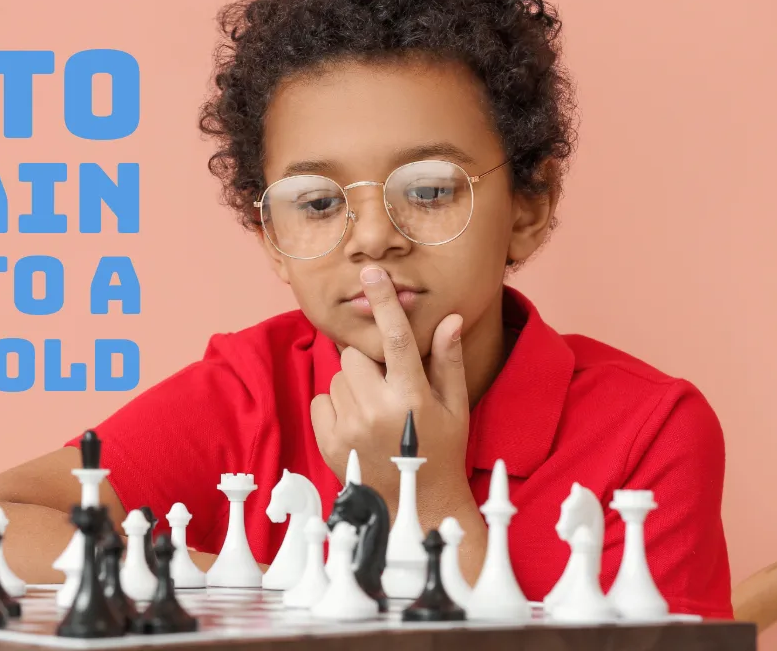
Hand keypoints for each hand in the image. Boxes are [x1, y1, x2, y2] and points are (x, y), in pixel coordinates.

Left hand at [311, 265, 473, 522]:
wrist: (414, 504)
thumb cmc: (440, 450)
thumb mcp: (455, 406)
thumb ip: (447, 360)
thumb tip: (450, 318)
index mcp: (413, 397)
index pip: (396, 338)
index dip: (384, 302)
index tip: (370, 273)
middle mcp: (378, 410)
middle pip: (355, 355)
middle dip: (369, 363)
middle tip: (388, 387)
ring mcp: (349, 428)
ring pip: (338, 376)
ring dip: (354, 385)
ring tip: (377, 412)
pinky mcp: (328, 441)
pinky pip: (321, 399)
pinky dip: (336, 406)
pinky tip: (358, 425)